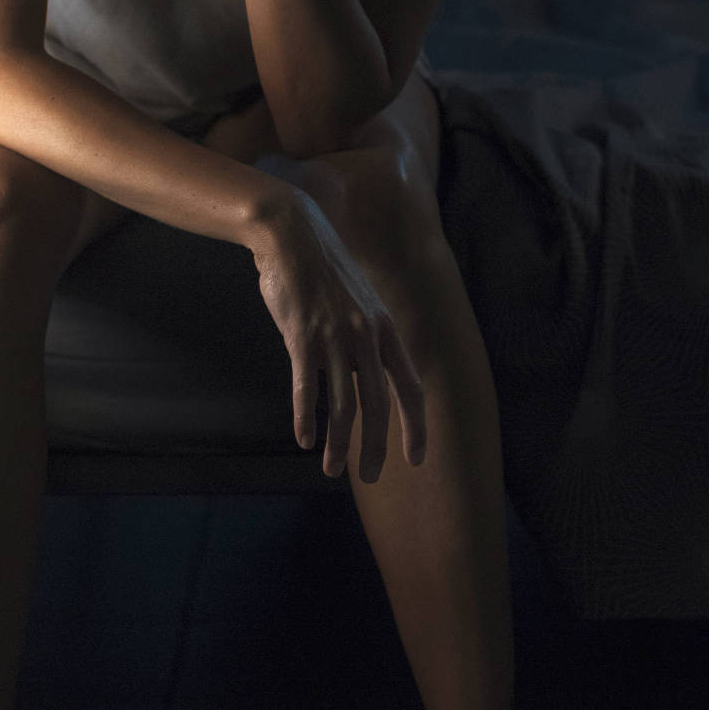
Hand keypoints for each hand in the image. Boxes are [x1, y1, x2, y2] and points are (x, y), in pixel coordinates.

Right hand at [250, 188, 426, 480]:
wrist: (292, 233)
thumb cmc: (321, 270)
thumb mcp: (357, 302)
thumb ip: (364, 337)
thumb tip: (361, 374)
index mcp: (385, 330)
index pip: (410, 388)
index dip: (416, 427)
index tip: (416, 459)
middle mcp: (366, 336)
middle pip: (378, 405)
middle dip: (375, 447)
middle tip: (368, 476)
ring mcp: (335, 336)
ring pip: (343, 404)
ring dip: (339, 443)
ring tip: (332, 469)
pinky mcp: (303, 336)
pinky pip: (308, 388)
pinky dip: (307, 418)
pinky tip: (305, 440)